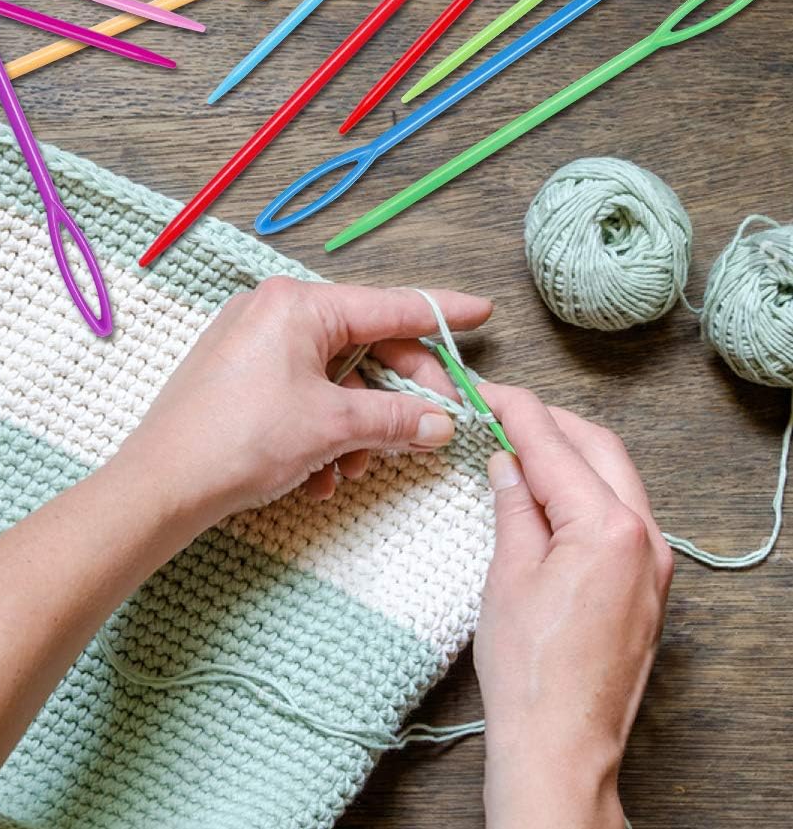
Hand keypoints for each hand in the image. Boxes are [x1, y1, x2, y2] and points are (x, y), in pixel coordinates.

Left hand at [116, 277, 491, 524]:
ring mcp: (253, 342)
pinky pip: (301, 391)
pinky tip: (320, 476)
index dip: (441, 313)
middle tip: (430, 429)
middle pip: (363, 346)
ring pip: (333, 378)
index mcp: (298, 305)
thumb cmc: (242, 441)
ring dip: (355, 427)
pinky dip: (321, 431)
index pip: (389, 305)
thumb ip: (396, 418)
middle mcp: (274, 311)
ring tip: (352, 472)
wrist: (161, 486)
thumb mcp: (331, 426)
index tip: (481, 312)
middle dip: (395, 396)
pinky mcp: (240, 374)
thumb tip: (441, 424)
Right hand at [474, 384, 672, 828]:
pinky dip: (585, 490)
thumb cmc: (530, 671)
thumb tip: (507, 462)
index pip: (554, 444)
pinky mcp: (648, 585)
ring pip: (615, 476)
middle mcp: (644, 537)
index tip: (483, 390)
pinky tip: (549, 493)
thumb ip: (514, 506)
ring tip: (519, 447)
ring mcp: (653, 563)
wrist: (561, 745)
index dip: (514, 410)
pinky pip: (621, 513)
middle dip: (548, 422)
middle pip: (598, 447)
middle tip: (499, 413)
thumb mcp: (507, 574)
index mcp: (607, 528)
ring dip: (570, 453)